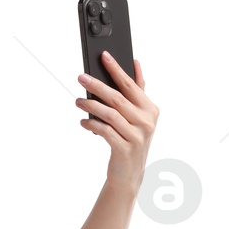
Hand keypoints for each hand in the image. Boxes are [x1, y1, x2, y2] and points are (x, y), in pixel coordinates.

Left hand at [75, 51, 158, 187]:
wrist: (129, 173)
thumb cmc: (131, 138)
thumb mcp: (139, 115)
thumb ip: (138, 90)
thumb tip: (136, 63)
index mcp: (150, 109)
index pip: (130, 85)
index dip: (116, 69)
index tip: (104, 56)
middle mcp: (146, 121)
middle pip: (118, 98)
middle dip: (97, 86)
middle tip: (81, 78)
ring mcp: (137, 136)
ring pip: (110, 114)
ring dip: (91, 106)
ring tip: (78, 102)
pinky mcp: (125, 149)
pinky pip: (105, 131)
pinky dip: (92, 125)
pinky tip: (84, 122)